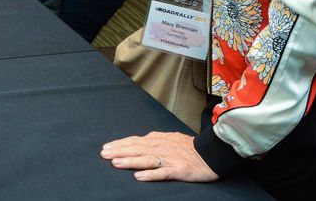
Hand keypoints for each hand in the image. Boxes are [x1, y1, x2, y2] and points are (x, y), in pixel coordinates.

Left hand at [101, 131, 218, 182]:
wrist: (211, 153)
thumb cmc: (190, 147)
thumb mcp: (169, 139)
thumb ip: (154, 141)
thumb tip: (138, 141)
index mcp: (158, 140)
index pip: (135, 141)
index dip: (120, 144)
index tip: (106, 147)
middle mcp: (161, 147)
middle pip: (136, 149)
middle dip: (119, 151)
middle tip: (103, 154)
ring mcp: (169, 159)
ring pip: (146, 159)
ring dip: (130, 161)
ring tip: (115, 163)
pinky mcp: (178, 170)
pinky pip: (162, 172)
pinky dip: (150, 174)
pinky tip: (138, 177)